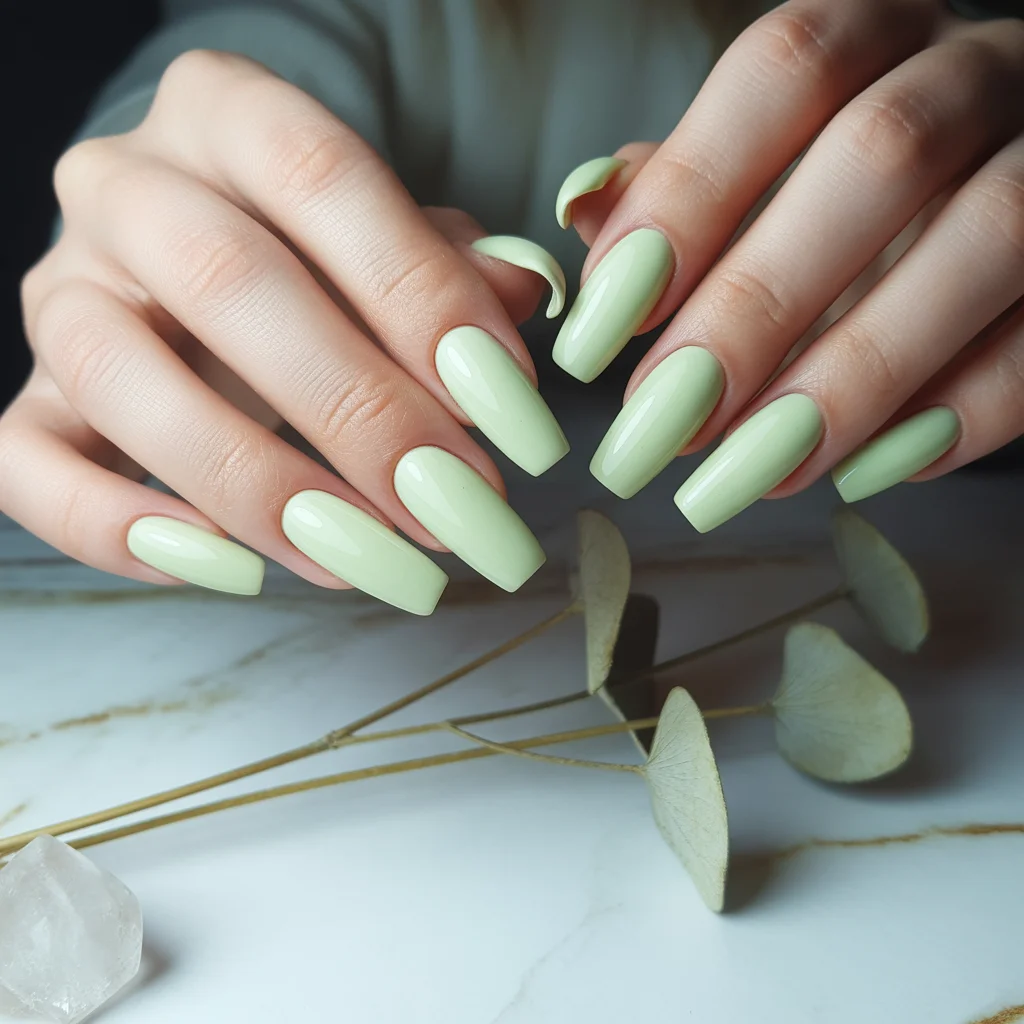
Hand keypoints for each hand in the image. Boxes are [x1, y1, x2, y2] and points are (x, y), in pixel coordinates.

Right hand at [2, 52, 568, 610]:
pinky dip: (118, 531)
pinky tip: (233, 572)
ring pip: (121, 378)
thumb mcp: (395, 233)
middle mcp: (125, 186)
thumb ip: (452, 262)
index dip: (421, 293)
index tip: (507, 405)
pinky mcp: (31, 394)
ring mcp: (62, 291)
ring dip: (259, 485)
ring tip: (370, 559)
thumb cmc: (319, 251)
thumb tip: (523, 296)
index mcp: (226, 113)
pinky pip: (28, 464)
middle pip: (229, 282)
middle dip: (360, 413)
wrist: (203, 259)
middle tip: (456, 505)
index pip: (322, 176)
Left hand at [555, 0, 1023, 528]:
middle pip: (881, 154)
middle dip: (758, 302)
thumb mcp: (768, 171)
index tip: (606, 323)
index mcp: (881, 37)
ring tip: (755, 471)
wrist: (1019, 197)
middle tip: (664, 422)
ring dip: (858, 370)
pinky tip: (866, 472)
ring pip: (991, 237)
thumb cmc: (858, 197)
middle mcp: (983, 73)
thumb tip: (584, 212)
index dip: (688, 195)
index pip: (783, 72)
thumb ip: (681, 184)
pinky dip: (963, 411)